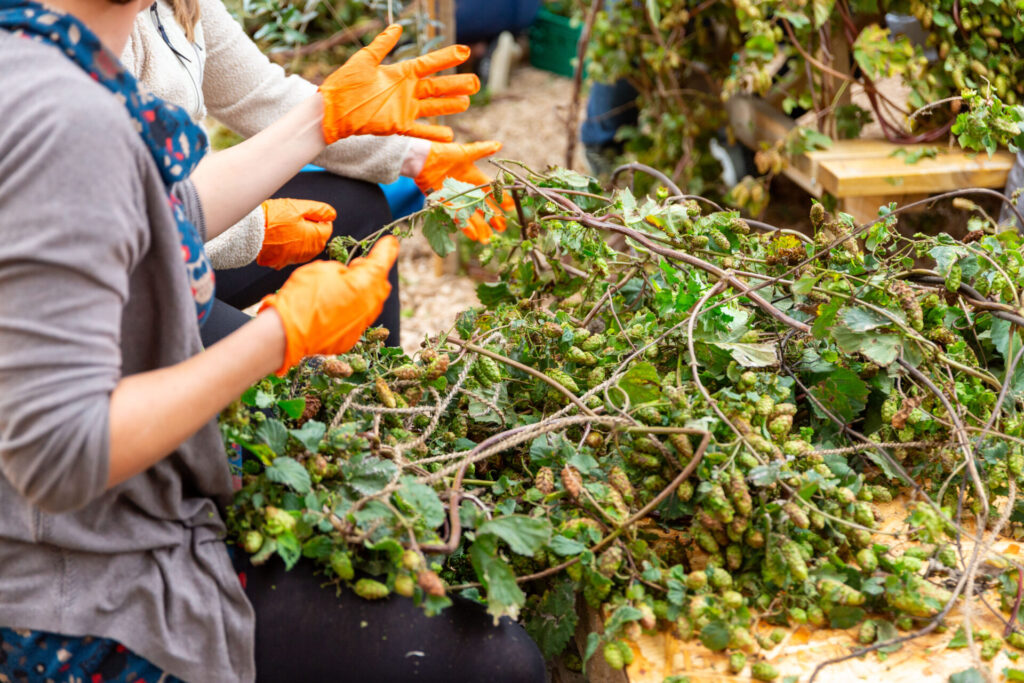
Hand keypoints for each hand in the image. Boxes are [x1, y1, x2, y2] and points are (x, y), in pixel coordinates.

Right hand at [256, 198, 335, 269]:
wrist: (248, 232)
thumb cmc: (273, 218)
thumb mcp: (299, 207)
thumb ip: (319, 210)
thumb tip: (332, 214)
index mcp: (317, 238)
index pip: (327, 227)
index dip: (315, 218)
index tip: (301, 214)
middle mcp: (309, 253)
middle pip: (316, 238)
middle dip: (308, 228)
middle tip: (290, 220)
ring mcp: (295, 259)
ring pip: (302, 246)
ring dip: (297, 237)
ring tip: (282, 228)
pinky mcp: (281, 263)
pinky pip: (288, 253)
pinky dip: (285, 246)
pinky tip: (276, 238)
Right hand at [259, 236, 398, 374]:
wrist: (288, 333)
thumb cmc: (303, 297)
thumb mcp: (322, 269)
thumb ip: (342, 269)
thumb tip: (346, 275)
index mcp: (366, 282)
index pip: (383, 260)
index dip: (387, 249)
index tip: (391, 242)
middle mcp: (371, 304)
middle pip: (379, 283)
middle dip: (371, 273)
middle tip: (356, 266)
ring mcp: (363, 323)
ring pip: (370, 302)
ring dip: (361, 293)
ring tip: (342, 287)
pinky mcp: (352, 337)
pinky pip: (357, 318)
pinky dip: (350, 311)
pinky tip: (333, 308)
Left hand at [319, 24, 478, 143]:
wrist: (333, 110)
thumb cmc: (345, 84)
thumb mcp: (365, 59)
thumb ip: (382, 44)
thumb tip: (397, 27)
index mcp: (400, 73)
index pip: (429, 64)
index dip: (447, 58)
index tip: (464, 51)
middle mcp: (405, 91)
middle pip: (437, 86)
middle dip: (456, 84)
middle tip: (476, 82)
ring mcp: (404, 109)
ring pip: (433, 106)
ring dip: (450, 105)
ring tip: (467, 103)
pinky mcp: (398, 125)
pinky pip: (420, 130)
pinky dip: (434, 133)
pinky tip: (449, 135)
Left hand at [414, 141, 514, 242]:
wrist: (423, 159)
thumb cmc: (443, 153)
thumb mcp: (464, 152)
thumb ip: (482, 150)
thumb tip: (499, 145)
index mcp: (474, 176)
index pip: (491, 190)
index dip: (500, 198)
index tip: (510, 207)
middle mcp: (467, 189)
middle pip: (482, 206)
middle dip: (493, 217)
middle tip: (502, 228)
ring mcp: (457, 198)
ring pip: (471, 214)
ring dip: (480, 227)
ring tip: (487, 239)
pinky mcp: (446, 204)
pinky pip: (457, 217)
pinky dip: (464, 226)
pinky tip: (472, 235)